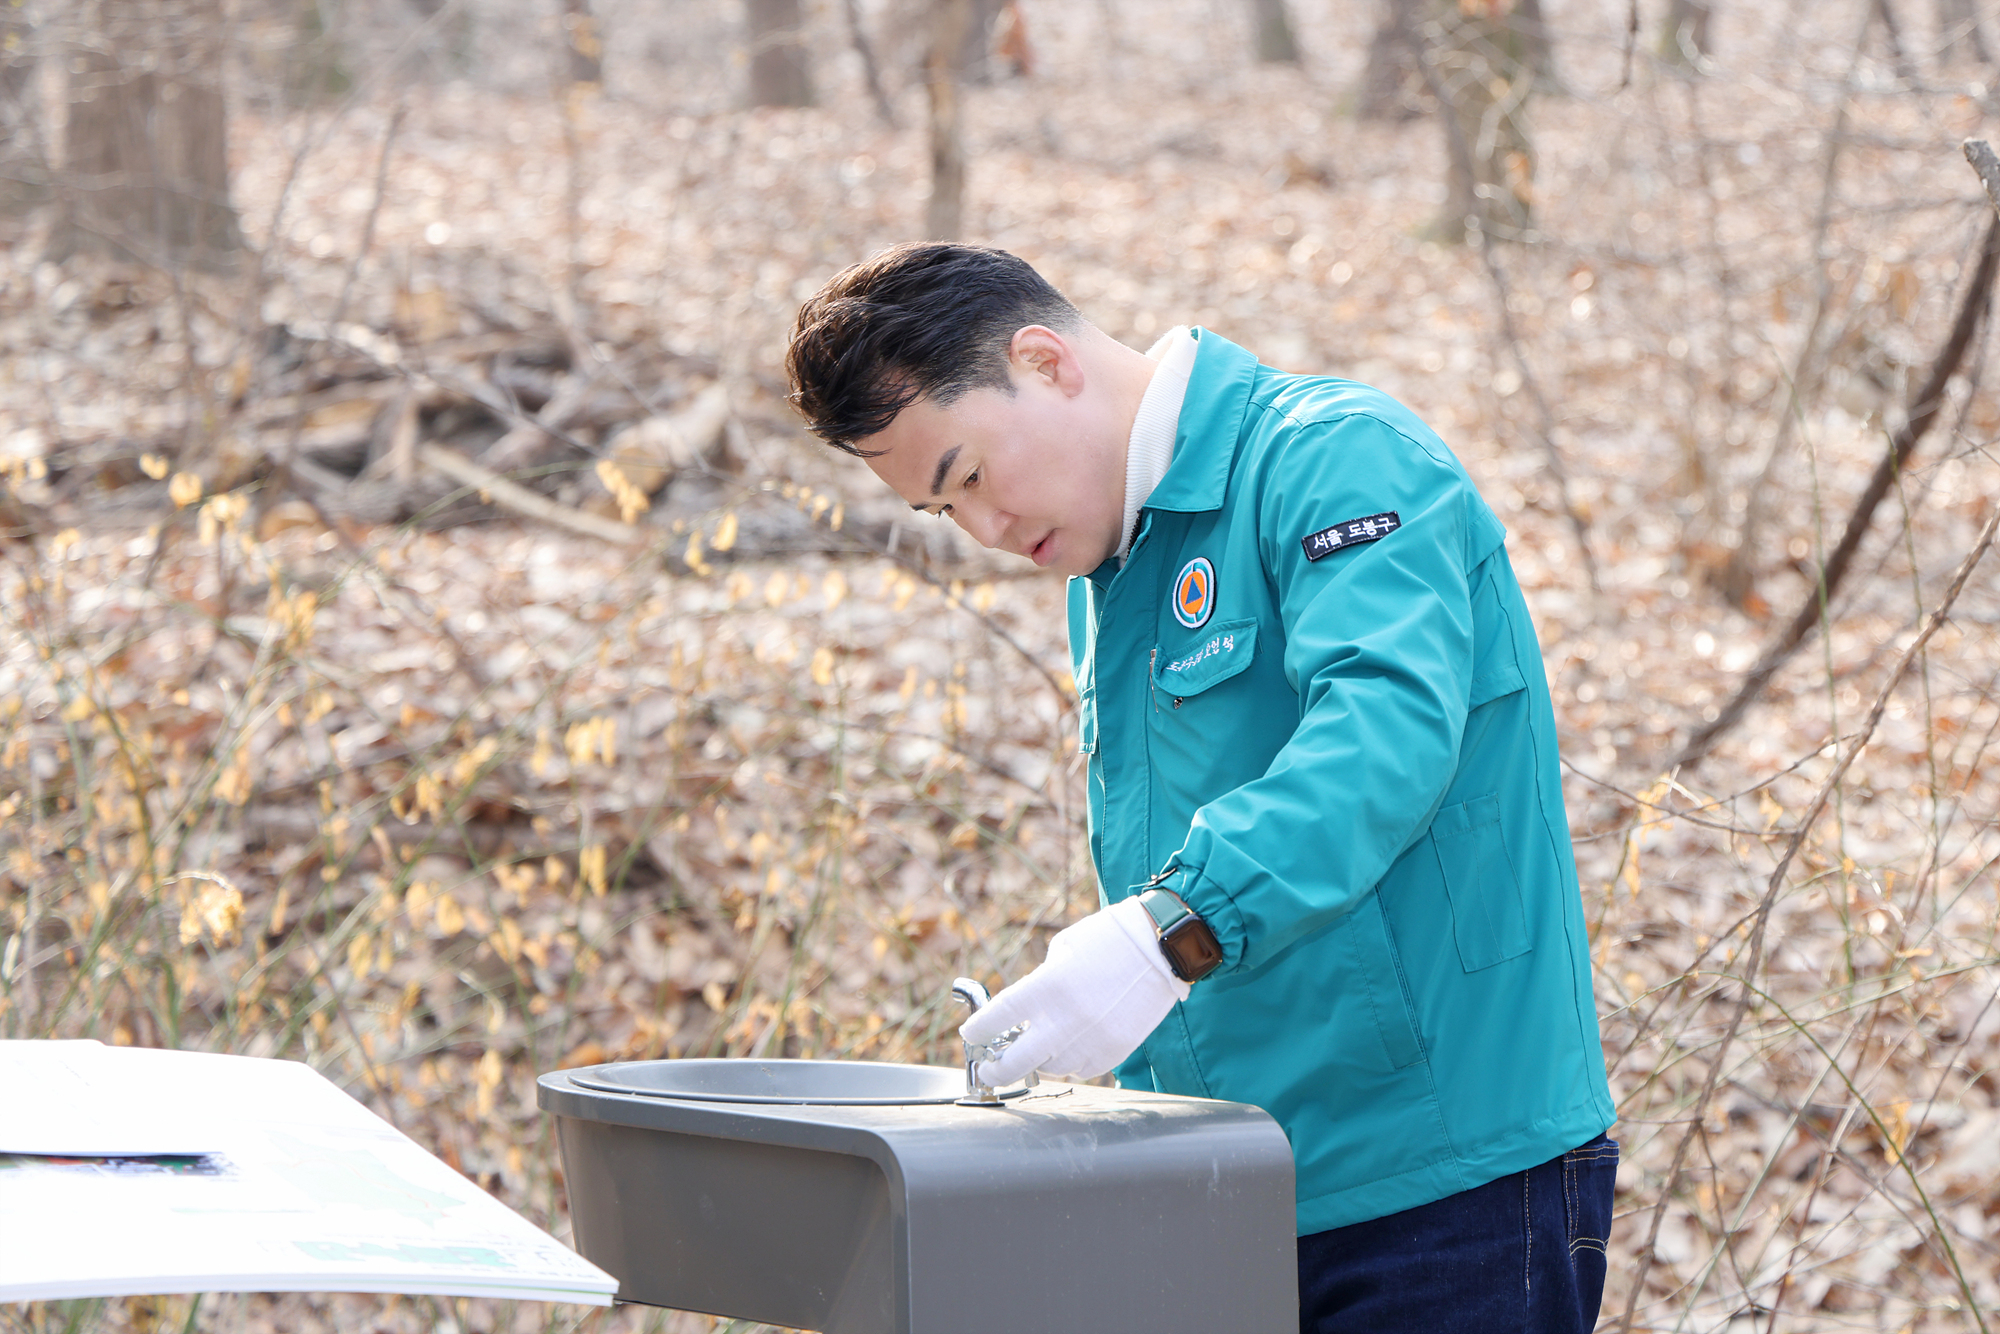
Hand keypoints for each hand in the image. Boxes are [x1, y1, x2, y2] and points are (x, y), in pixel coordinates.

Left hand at [958, 897, 1189, 1084]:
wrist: (1160, 948)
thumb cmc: (1108, 939)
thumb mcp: (1062, 951)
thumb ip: (1039, 985)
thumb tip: (1023, 1014)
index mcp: (1047, 988)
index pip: (997, 1019)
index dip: (978, 1030)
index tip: (971, 1034)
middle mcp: (1065, 1020)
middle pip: (1015, 1062)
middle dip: (994, 1069)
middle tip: (988, 1068)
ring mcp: (1091, 1040)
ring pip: (1049, 1069)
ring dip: (1036, 1062)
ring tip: (1034, 1050)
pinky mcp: (1114, 1051)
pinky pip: (1080, 1069)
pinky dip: (1068, 1062)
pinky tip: (1066, 1049)